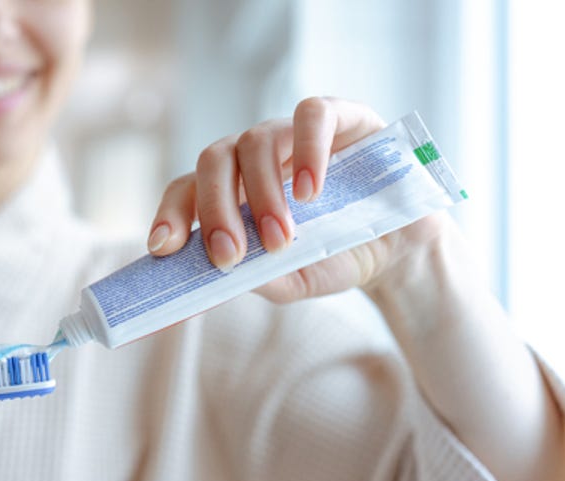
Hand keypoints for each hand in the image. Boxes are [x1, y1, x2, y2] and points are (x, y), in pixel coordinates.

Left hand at [146, 96, 446, 302]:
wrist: (401, 249)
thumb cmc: (336, 257)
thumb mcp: (294, 279)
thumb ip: (260, 280)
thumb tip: (223, 282)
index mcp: (232, 191)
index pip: (186, 189)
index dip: (171, 214)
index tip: (164, 248)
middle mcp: (254, 157)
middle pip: (213, 161)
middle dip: (215, 211)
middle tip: (228, 256)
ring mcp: (294, 133)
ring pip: (255, 140)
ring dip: (262, 194)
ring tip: (281, 239)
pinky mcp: (342, 116)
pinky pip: (312, 115)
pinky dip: (308, 150)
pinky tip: (312, 190)